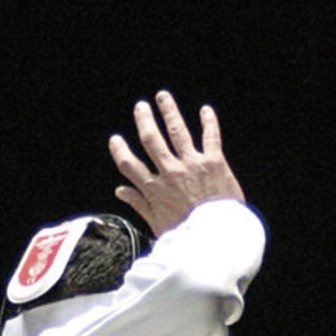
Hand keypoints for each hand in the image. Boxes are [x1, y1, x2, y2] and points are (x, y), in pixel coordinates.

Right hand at [109, 92, 245, 235]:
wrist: (219, 238)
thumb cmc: (189, 236)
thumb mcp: (158, 225)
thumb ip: (140, 204)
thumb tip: (120, 191)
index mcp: (155, 189)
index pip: (129, 164)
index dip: (119, 150)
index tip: (116, 139)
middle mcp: (171, 173)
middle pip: (151, 139)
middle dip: (145, 120)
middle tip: (141, 107)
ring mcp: (192, 165)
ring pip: (177, 131)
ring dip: (169, 111)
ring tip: (163, 97)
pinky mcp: (214, 163)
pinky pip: (211, 137)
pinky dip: (209, 122)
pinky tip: (206, 110)